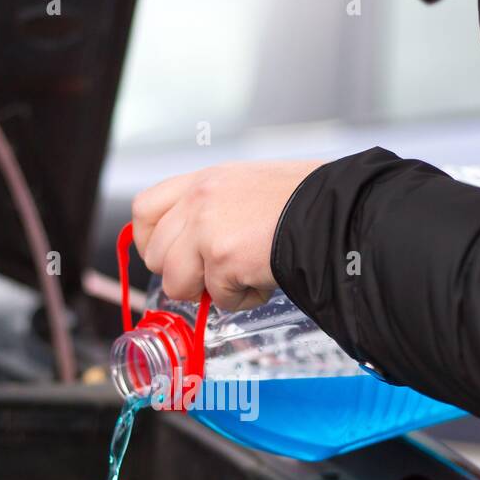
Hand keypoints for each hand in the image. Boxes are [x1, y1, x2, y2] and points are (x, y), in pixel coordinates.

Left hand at [131, 160, 322, 310]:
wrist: (336, 211)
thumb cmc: (306, 201)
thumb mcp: (248, 188)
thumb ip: (214, 211)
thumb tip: (194, 249)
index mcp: (204, 180)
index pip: (143, 209)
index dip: (151, 242)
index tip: (170, 258)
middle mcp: (199, 199)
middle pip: (156, 255)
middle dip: (182, 275)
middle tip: (216, 276)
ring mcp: (206, 228)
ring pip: (177, 284)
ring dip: (211, 291)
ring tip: (244, 277)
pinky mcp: (222, 258)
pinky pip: (218, 299)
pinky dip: (243, 299)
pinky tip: (265, 279)